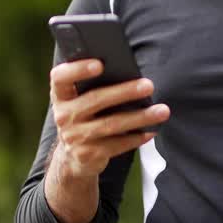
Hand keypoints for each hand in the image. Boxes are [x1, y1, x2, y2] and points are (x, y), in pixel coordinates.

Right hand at [48, 60, 170, 179]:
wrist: (72, 158)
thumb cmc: (85, 116)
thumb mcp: (80, 100)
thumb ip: (93, 84)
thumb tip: (129, 69)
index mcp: (60, 95)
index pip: (60, 77)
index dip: (78, 69)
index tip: (100, 64)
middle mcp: (63, 116)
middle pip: (95, 99)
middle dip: (125, 92)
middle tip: (149, 86)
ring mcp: (74, 137)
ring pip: (111, 124)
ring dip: (140, 117)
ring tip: (162, 111)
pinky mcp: (88, 155)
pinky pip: (117, 144)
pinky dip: (137, 137)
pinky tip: (152, 130)